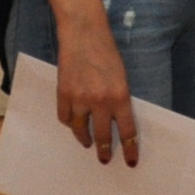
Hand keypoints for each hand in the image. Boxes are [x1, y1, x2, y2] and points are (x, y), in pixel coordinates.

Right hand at [56, 17, 138, 164]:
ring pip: (81, 130)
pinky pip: (65, 118)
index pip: (128, 130)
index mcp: (121, 96)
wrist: (83, 33)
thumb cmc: (106, 52)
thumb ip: (119, 99)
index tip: (131, 161)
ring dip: (85, 139)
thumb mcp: (121, 76)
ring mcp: (80, 98)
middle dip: (105, 150)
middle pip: (104, 135)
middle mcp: (101, 100)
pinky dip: (69, 124)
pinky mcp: (63, 93)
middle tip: (104, 158)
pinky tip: (73, 124)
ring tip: (88, 143)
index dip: (130, 148)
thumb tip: (117, 122)